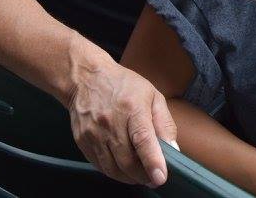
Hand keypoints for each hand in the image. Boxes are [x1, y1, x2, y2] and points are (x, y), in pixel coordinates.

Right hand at [67, 47, 176, 186]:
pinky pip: (100, 166)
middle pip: (127, 161)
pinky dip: (114, 171)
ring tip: (139, 174)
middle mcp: (110, 123)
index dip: (152, 161)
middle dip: (143, 176)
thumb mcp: (152, 95)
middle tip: (153, 177)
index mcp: (132, 108)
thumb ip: (164, 123)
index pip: (142, 140)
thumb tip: (172, 149)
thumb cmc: (123, 85)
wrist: (86, 79)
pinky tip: (122, 166)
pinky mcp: (83, 141)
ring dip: (129, 177)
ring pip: (113, 169)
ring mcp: (94, 133)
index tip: (160, 177)